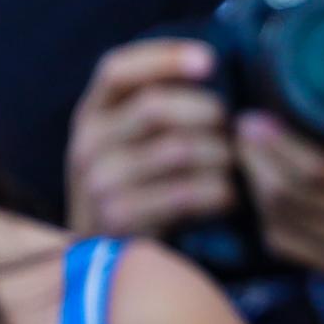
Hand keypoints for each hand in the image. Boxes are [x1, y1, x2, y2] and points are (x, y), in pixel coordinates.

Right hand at [69, 39, 237, 239]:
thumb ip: (158, 109)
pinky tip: (230, 196)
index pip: (117, 70)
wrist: (103, 265)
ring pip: (177, 149)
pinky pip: (184, 194)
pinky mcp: (119, 220)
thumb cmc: (137, 190)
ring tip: (236, 164)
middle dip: (208, 112)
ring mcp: (99, 184)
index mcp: (91, 114)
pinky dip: (218, 192)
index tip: (209, 61)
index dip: (163, 58)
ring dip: (220, 155)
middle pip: (155, 107)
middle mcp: (87, 144)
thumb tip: (216, 68)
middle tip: (235, 128)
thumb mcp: (131, 143)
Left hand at [240, 81, 323, 323]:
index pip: (312, 165)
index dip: (274, 142)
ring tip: (249, 157)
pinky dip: (268, 219)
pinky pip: (287, 246)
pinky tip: (268, 198)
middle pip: (284, 189)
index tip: (256, 116)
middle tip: (243, 128)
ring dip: (256, 185)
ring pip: (278, 218)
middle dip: (254, 156)